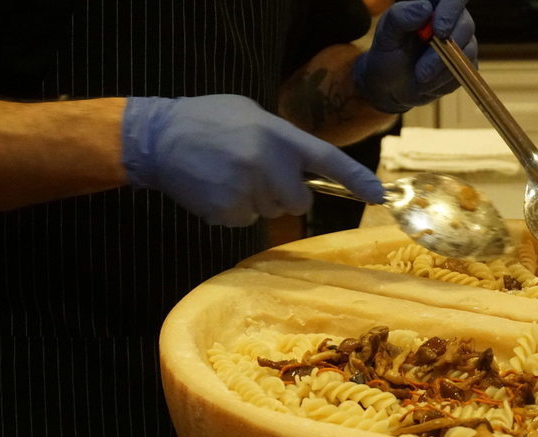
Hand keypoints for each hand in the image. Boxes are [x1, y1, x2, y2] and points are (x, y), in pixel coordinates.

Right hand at [121, 95, 384, 226]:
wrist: (157, 137)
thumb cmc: (208, 120)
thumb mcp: (252, 114)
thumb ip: (283, 139)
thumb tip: (305, 165)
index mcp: (279, 135)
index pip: (328, 160)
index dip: (356, 179)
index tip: (380, 195)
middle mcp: (269, 163)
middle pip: (299, 201)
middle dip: (284, 193)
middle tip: (254, 171)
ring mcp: (249, 189)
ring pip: (271, 211)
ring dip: (256, 199)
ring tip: (228, 174)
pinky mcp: (229, 210)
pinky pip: (246, 221)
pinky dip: (233, 209)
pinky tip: (215, 187)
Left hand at [353, 0, 477, 113]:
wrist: (391, 86)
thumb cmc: (388, 54)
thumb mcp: (386, 35)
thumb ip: (400, 17)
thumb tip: (425, 8)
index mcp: (434, 5)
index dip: (452, 9)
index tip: (439, 31)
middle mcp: (453, 20)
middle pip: (466, 25)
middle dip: (442, 52)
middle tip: (422, 71)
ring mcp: (462, 42)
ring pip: (467, 51)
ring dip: (441, 69)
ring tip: (420, 77)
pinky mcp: (466, 65)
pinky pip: (466, 71)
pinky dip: (445, 81)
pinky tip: (428, 83)